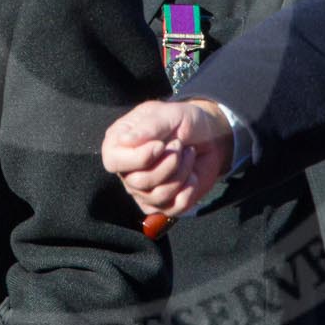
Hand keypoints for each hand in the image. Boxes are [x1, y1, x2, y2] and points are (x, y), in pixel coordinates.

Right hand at [100, 99, 232, 216]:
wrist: (210, 137)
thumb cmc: (184, 121)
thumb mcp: (170, 114)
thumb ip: (149, 127)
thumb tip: (125, 140)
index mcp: (119, 143)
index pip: (113, 161)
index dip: (140, 157)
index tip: (162, 144)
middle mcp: (127, 170)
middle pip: (138, 182)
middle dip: (167, 164)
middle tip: (180, 146)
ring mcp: (143, 190)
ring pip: (156, 196)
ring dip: (181, 174)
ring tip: (188, 155)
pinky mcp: (162, 204)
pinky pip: (171, 209)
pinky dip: (188, 191)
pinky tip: (192, 176)